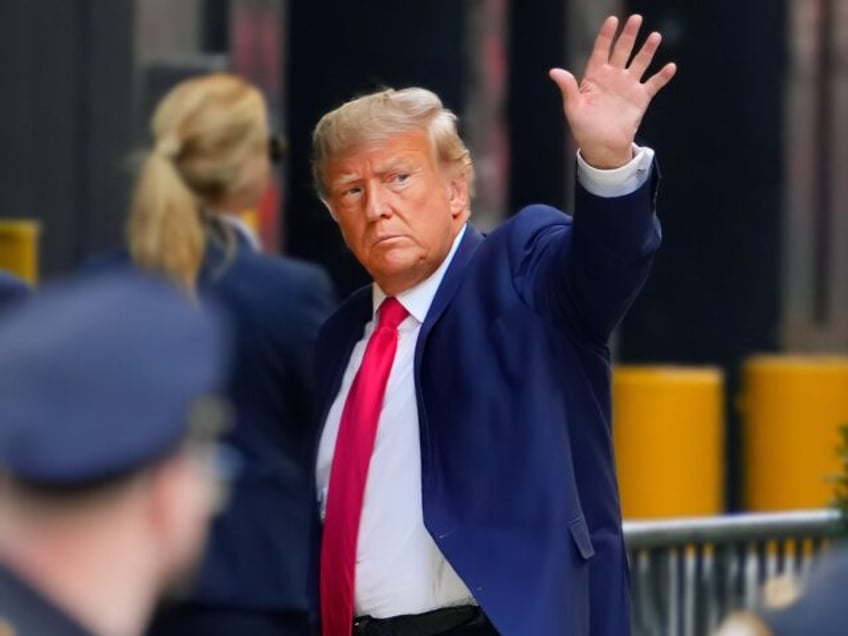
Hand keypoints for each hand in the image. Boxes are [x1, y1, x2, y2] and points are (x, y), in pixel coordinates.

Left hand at [549, 15, 676, 168]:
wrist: (602, 147)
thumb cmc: (584, 128)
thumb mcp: (573, 108)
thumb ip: (568, 88)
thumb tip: (554, 71)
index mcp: (595, 76)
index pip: (601, 50)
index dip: (606, 35)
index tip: (612, 20)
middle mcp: (613, 77)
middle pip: (622, 51)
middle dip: (629, 35)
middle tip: (636, 18)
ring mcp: (628, 86)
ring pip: (640, 63)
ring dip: (647, 50)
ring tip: (655, 36)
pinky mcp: (640, 98)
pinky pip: (654, 84)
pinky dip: (662, 76)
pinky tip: (670, 67)